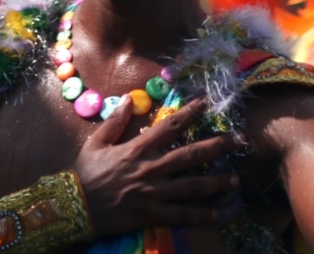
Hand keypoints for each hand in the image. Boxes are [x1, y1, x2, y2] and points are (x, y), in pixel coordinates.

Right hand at [73, 98, 240, 236]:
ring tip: (236, 178)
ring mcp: (154, 192)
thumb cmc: (85, 173)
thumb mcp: (96, 142)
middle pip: (191, 154)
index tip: (207, 102)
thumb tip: (128, 100)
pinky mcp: (152, 213)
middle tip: (239, 140)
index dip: (190, 113)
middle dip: (218, 146)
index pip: (171, 126)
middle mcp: (151, 168)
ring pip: (192, 185)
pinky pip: (182, 214)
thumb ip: (115, 122)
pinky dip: (201, 214)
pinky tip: (219, 213)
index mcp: (138, 149)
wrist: (74, 206)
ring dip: (216, 181)